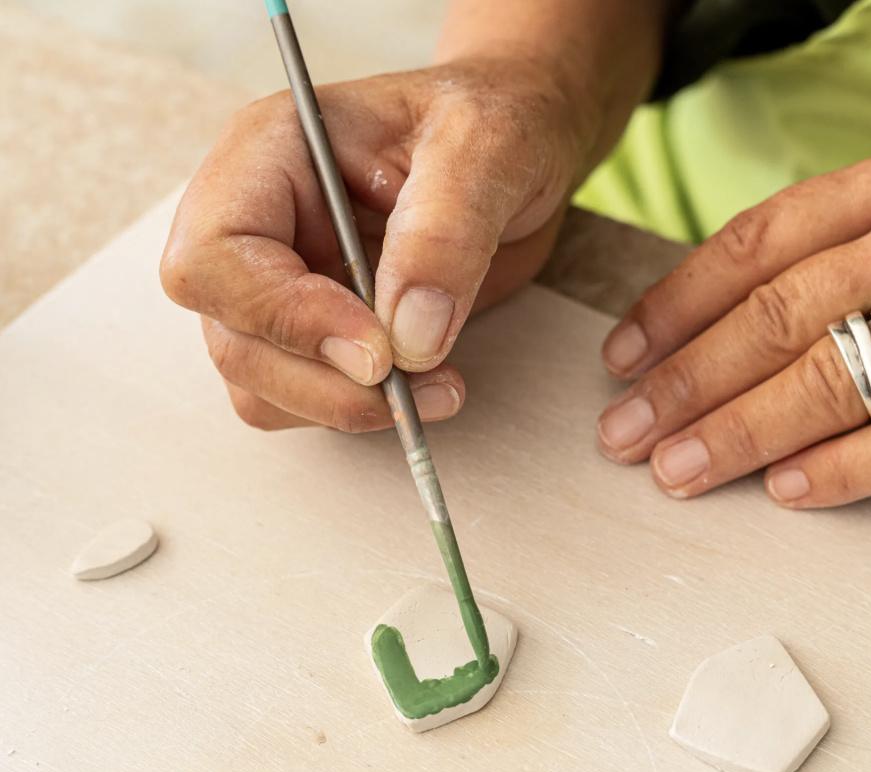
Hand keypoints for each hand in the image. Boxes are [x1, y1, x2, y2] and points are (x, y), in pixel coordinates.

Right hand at [161, 57, 593, 431]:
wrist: (518, 150)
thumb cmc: (495, 123)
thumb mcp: (488, 149)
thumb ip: (446, 234)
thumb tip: (408, 337)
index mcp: (270, 152)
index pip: (213, 255)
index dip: (286, 316)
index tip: (380, 349)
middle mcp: (258, 220)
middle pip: (232, 335)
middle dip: (323, 381)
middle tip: (418, 383)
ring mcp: (280, 281)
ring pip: (259, 382)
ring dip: (345, 406)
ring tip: (439, 386)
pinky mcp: (314, 329)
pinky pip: (302, 398)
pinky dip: (358, 411)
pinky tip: (423, 385)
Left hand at [596, 147, 870, 506]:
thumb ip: (840, 266)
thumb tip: (709, 340)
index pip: (758, 242)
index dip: (677, 305)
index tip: (624, 358)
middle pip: (780, 314)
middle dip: (687, 381)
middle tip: (626, 430)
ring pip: (834, 376)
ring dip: (740, 433)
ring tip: (680, 470)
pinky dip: (844, 470)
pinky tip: (787, 493)